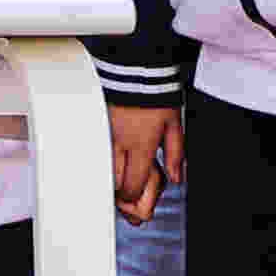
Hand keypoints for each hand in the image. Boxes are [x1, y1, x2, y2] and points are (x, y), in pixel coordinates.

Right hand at [109, 103, 182, 224]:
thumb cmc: (156, 94)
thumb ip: (175, 153)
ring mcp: (107, 135)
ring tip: (122, 191)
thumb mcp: (174, 125)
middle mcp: (120, 143)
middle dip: (122, 199)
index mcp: (141, 145)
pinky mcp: (100, 128)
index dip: (136, 201)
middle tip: (129, 207)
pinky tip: (113, 169)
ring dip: (113, 185)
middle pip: (114, 183)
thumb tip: (176, 178)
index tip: (141, 206)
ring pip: (104, 171)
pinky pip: (100, 155)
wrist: (135, 69)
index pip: (133, 185)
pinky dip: (107, 167)